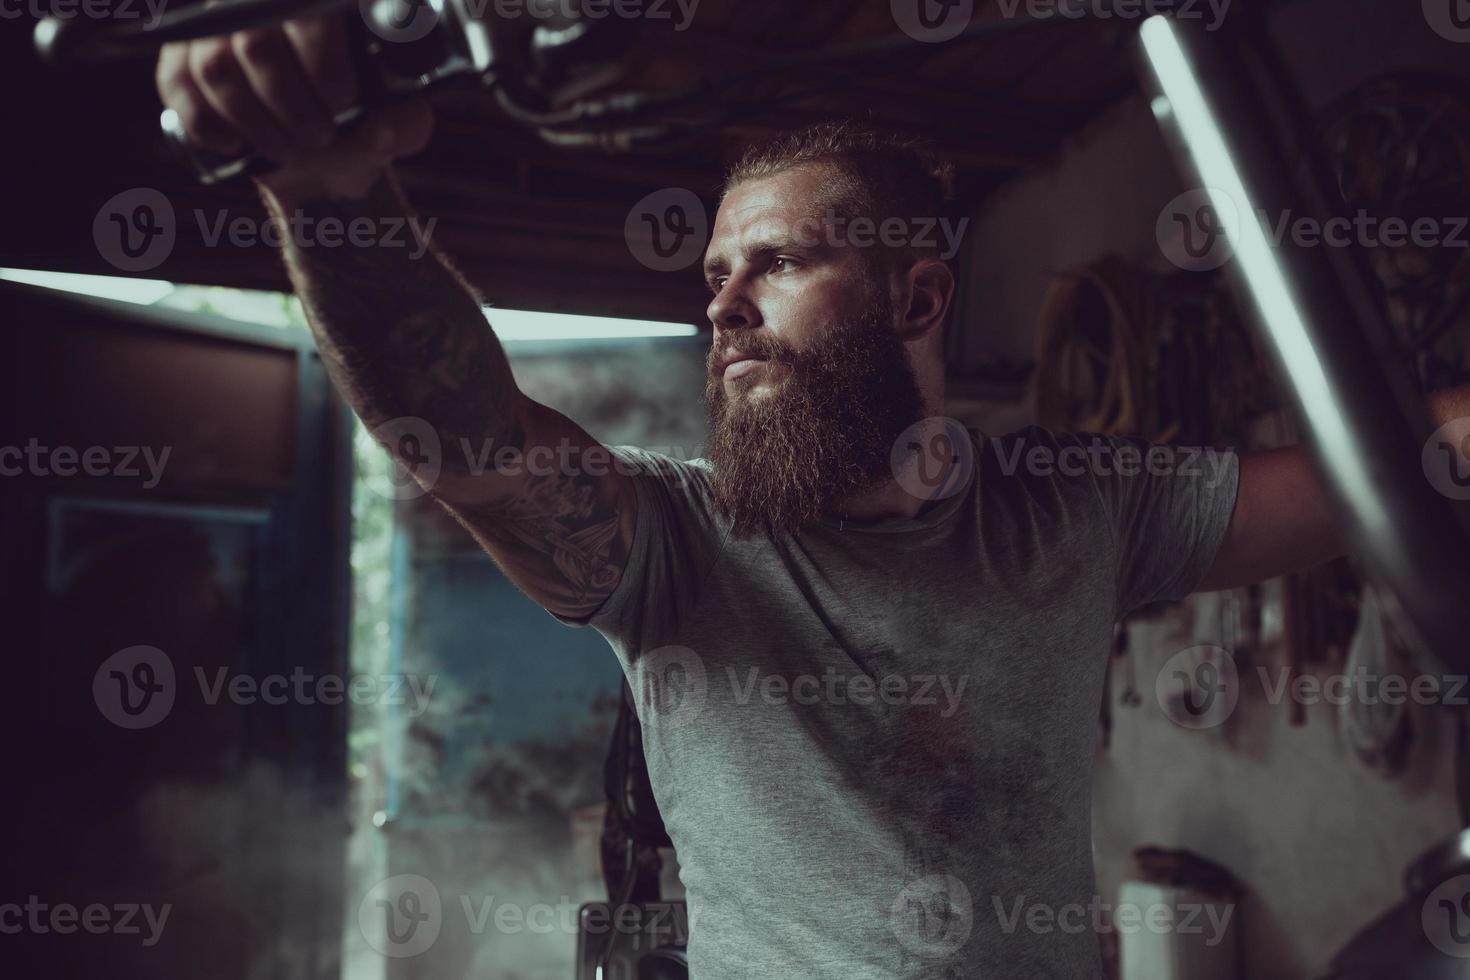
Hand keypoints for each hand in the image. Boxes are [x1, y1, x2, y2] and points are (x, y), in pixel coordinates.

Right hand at [154, 11, 432, 199]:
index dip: (324, 63)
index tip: (343, 102)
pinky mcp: (181, 53)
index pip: (310, 13)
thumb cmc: (365, 120)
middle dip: (290, 107)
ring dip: (255, 122)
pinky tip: (236, 145)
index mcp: (322, 2)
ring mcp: (214, 22)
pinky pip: (177, 84)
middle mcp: (261, 2)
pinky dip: (207, 124)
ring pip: (215, 66)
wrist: (323, 148)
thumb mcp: (398, 120)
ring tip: (288, 148)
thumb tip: (381, 129)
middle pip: (257, 43)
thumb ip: (404, 123)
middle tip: (319, 137)